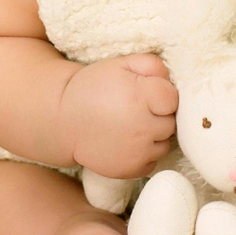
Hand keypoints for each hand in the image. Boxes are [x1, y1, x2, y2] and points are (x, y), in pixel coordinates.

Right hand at [59, 53, 177, 178]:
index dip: (160, 93)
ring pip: (164, 143)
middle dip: (157, 114)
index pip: (172, 98)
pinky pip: (153, 161)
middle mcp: (142, 126)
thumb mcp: (118, 65)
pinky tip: (127, 141)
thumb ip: (149, 64)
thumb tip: (168, 77)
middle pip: (170, 121)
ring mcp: (138, 151)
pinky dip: (144, 152)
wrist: (63, 120)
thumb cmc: (92, 88)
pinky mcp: (132, 170)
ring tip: (131, 125)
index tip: (145, 92)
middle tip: (136, 108)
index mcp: (140, 97)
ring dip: (153, 134)